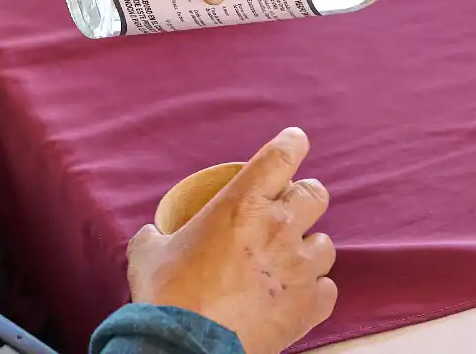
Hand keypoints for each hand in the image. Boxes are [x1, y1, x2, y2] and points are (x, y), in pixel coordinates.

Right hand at [127, 128, 336, 353]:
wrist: (185, 348)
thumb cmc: (166, 298)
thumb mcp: (149, 254)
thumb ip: (158, 235)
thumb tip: (154, 234)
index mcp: (242, 202)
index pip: (282, 155)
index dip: (292, 144)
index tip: (296, 142)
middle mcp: (280, 225)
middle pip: (315, 193)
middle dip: (304, 200)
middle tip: (286, 215)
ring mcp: (300, 264)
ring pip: (326, 242)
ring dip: (308, 250)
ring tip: (286, 266)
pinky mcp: (311, 302)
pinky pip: (327, 287)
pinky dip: (313, 292)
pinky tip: (292, 298)